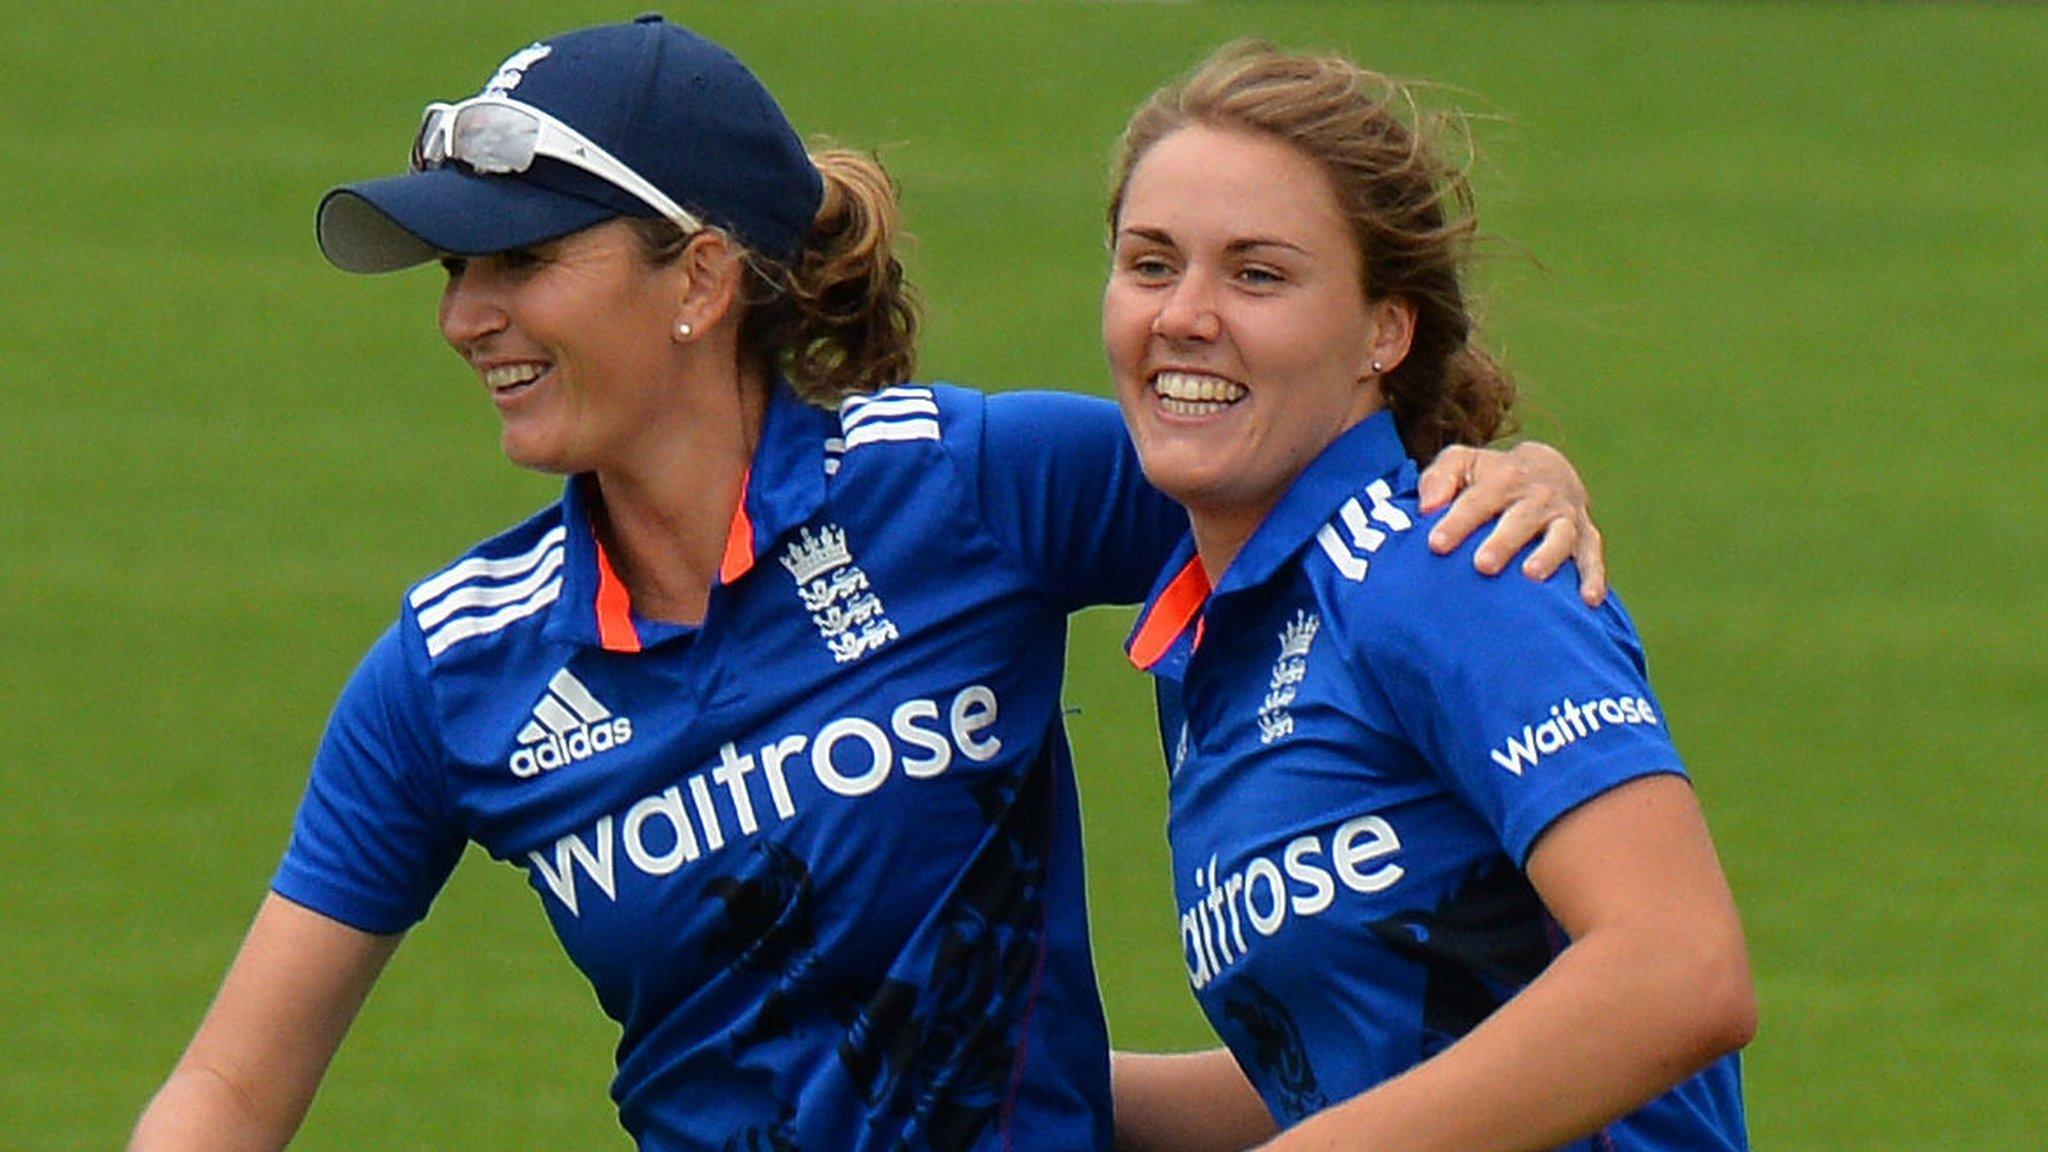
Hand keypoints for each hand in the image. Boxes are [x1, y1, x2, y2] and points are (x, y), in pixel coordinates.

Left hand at [1417, 441, 1607, 605]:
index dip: (1457, 522)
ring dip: (1548, 555)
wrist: (1548, 468)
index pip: (1478, 500)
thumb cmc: (1491, 476)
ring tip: (1532, 575)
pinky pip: (1592, 557)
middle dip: (1503, 542)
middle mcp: (1538, 497)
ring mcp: (1565, 517)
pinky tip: (1589, 600)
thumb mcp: (1462, 463)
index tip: (1436, 544)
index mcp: (1504, 478)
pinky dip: (1594, 577)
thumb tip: (1426, 507)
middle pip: (1520, 519)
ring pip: (1560, 536)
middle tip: (1482, 565)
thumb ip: (1439, 478)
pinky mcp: (1587, 537)